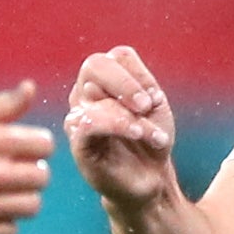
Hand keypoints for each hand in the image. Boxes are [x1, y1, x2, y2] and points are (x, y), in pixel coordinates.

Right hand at [0, 82, 50, 233]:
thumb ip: (1, 104)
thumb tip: (30, 89)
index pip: (45, 145)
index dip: (37, 143)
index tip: (24, 146)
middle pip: (42, 177)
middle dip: (33, 170)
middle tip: (14, 169)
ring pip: (31, 206)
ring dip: (22, 197)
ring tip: (4, 190)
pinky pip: (9, 231)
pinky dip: (4, 221)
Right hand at [63, 44, 179, 212]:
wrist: (151, 177)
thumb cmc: (151, 139)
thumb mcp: (154, 104)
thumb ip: (140, 82)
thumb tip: (124, 82)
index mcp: (105, 80)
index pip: (116, 56)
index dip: (137, 73)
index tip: (155, 98)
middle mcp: (85, 93)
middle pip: (95, 65)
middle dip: (126, 85)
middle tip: (147, 106)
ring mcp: (78, 116)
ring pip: (93, 95)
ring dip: (129, 114)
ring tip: (153, 136)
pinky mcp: (78, 142)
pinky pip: (87, 123)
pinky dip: (115, 124)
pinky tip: (135, 134)